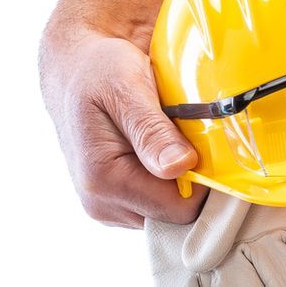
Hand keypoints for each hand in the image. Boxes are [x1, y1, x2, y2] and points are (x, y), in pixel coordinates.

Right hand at [39, 28, 202, 227]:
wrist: (72, 70)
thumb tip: (181, 165)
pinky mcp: (112, 202)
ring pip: (166, 212)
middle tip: (191, 138)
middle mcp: (100, 202)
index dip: (204, 182)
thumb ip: (152, 130)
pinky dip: (164, 181)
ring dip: (178, 181)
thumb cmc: (97, 70)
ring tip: (171, 140)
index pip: (179, 209)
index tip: (213, 149)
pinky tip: (160, 150)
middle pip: (174, 216)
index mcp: (103, 179)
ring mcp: (105, 206)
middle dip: (191, 181)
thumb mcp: (126, 87)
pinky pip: (153, 205)